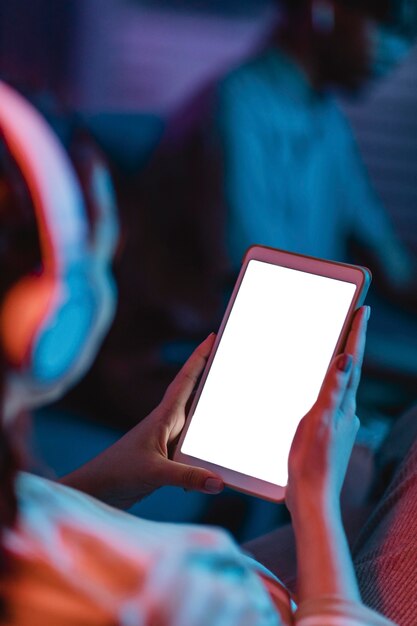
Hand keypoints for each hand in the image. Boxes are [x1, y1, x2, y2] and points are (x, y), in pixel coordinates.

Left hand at [61, 334, 223, 507]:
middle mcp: (167, 423)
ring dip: (210, 408)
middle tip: (228, 356)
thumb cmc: (117, 473)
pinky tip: (216, 451)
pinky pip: (193, 444)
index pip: (186, 380)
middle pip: (194, 393)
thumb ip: (187, 477)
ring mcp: (167, 439)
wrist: (96, 489)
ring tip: (229, 396)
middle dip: (209, 374)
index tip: (212, 337)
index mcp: (163, 417)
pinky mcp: (167, 457)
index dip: (200, 357)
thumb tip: (218, 482)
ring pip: (195, 419)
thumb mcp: (154, 473)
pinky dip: (206, 442)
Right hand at [285, 306, 369, 520]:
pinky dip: (328, 384)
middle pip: (352, 370)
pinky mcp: (328, 432)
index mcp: (345, 405)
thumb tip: (347, 358)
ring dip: (341, 363)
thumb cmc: (311, 461)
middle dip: (352, 343)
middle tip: (353, 319)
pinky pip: (331, 399)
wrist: (311, 497)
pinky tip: (317, 388)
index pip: (354, 362)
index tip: (363, 309)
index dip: (357, 334)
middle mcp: (347, 411)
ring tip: (336, 344)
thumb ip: (332, 389)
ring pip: (342, 385)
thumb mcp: (320, 421)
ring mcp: (339, 422)